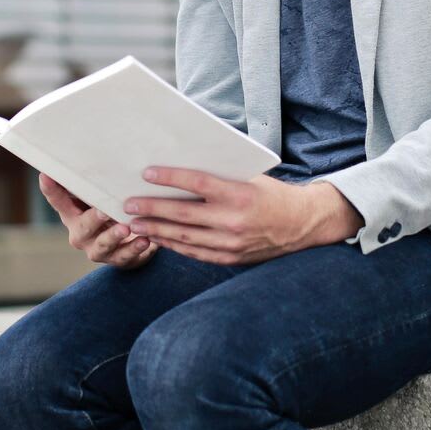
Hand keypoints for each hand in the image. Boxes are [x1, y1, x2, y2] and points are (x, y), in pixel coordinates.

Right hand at [38, 174, 160, 269]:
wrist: (125, 244)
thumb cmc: (108, 210)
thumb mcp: (97, 197)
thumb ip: (93, 182)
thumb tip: (89, 147)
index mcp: (72, 215)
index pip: (58, 202)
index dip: (51, 190)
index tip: (46, 175)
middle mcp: (81, 234)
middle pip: (82, 228)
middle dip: (93, 219)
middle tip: (104, 211)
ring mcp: (98, 250)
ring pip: (103, 246)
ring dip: (114, 237)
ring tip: (126, 229)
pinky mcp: (118, 260)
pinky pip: (126, 257)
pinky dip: (136, 249)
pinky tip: (147, 241)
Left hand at [121, 168, 365, 264]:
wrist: (302, 225)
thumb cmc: (272, 194)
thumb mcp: (249, 178)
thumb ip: (219, 178)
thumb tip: (180, 171)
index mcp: (241, 194)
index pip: (198, 184)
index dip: (170, 178)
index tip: (147, 173)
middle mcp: (235, 221)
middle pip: (184, 215)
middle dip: (152, 209)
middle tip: (128, 203)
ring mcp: (232, 243)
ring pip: (185, 237)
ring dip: (156, 230)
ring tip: (134, 223)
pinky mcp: (230, 258)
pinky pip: (195, 252)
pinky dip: (173, 245)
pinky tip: (157, 238)